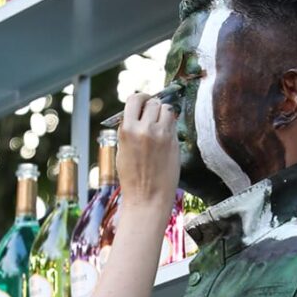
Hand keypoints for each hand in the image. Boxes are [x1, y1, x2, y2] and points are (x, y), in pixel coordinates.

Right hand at [117, 92, 179, 213]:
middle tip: (152, 117)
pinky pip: (173, 123)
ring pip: (166, 109)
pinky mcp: (173, 141)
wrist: (147, 198)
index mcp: (127, 130)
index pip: (134, 99)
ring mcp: (161, 134)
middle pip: (152, 102)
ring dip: (164, 114)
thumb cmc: (133, 178)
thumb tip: (139, 113)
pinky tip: (166, 137)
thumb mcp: (122, 150)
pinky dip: (170, 125)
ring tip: (160, 127)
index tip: (143, 102)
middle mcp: (144, 128)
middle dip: (152, 107)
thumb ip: (129, 129)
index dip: (140, 98)